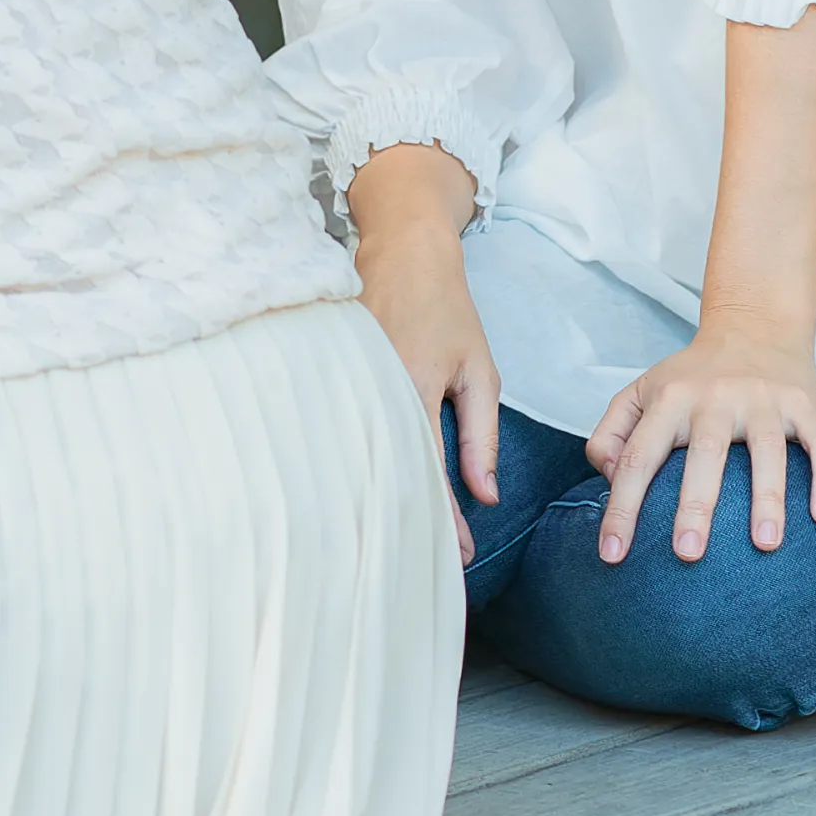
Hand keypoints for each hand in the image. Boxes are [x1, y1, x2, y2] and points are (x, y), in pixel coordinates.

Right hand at [347, 146, 499, 562]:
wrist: (401, 251)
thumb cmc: (446, 310)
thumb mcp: (479, 370)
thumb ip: (481, 433)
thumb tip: (486, 495)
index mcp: (415, 385)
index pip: (429, 467)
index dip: (445, 517)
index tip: (460, 555)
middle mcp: (375, 386)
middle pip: (389, 472)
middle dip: (411, 522)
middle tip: (430, 565)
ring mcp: (346, 379)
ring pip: (360, 456)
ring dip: (380, 501)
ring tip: (399, 544)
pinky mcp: (330, 375)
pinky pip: (346, 433)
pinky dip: (359, 467)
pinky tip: (369, 497)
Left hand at [589, 325, 815, 562]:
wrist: (754, 328)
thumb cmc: (690, 376)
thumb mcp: (640, 392)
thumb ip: (612, 434)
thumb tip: (610, 479)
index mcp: (669, 399)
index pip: (639, 458)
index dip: (622, 508)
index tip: (612, 554)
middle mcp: (715, 397)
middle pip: (704, 454)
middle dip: (695, 506)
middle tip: (687, 554)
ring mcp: (763, 399)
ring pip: (768, 451)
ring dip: (768, 499)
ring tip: (765, 545)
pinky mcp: (803, 403)